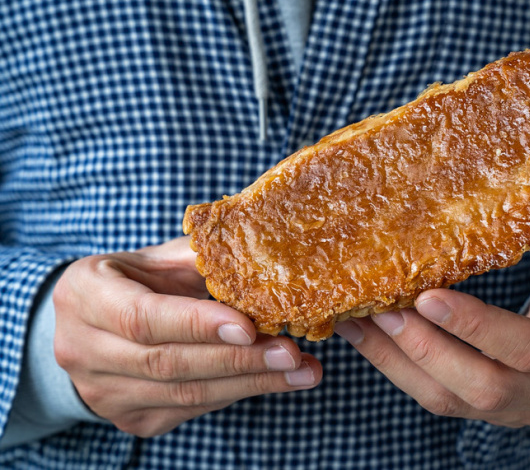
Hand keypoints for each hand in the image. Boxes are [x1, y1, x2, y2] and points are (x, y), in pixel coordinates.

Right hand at [53, 237, 321, 436]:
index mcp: (85, 296)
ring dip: (251, 382)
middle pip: (168, 363)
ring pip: (184, 394)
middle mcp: (83, 349)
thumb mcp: (159, 258)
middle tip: (293, 353)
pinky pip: (191, 409)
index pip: (142, 317)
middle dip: (239, 359)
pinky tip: (273, 378)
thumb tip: (263, 256)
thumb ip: (201, 258)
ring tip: (301, 370)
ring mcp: (103, 392)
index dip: (197, 324)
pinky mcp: (131, 418)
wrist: (93, 326)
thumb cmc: (135, 281)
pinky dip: (237, 393)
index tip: (249, 327)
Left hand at [334, 205, 529, 426]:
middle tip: (386, 310)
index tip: (429, 297)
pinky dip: (395, 368)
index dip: (480, 328)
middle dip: (428, 350)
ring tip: (357, 321)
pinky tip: (364, 335)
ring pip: (450, 401)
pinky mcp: (486, 410)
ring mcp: (518, 407)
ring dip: (398, 363)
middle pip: (486, 388)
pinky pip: (436, 398)